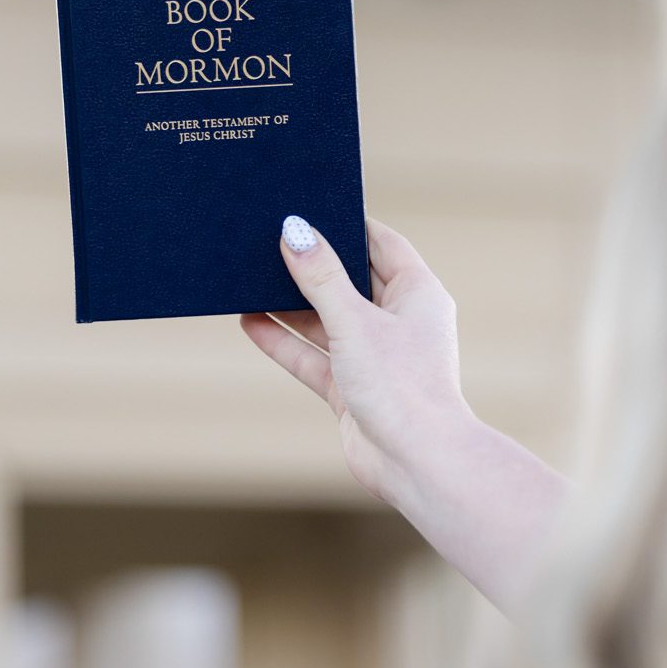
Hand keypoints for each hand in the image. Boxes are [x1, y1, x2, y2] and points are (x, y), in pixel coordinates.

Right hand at [240, 216, 463, 509]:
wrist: (414, 462)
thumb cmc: (400, 386)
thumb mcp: (354, 321)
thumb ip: (320, 277)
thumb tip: (294, 232)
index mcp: (418, 294)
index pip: (380, 243)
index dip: (345, 224)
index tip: (309, 206)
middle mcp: (399, 322)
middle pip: (349, 280)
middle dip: (312, 264)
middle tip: (269, 237)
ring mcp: (374, 357)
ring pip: (326, 320)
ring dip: (291, 303)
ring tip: (248, 277)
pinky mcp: (352, 388)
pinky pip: (313, 356)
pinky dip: (284, 341)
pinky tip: (250, 322)